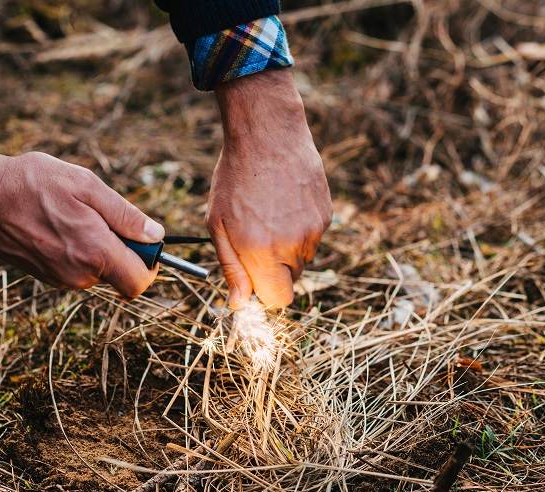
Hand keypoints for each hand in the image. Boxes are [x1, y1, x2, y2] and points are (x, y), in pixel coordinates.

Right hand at [0, 142, 164, 296]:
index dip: (150, 264)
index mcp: (96, 253)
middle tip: (102, 216)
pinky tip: (58, 223)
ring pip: (97, 271)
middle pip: (120, 276)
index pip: (139, 282)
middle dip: (122, 251)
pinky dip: (77, 250)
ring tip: (73, 215)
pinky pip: (75, 269)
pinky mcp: (44, 276)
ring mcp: (59, 279)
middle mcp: (79, 275)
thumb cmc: (33, 184)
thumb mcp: (87, 186)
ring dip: (97, 247)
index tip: (145, 243)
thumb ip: (126, 215)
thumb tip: (155, 235)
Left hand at [208, 69, 330, 308]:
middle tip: (255, 235)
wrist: (267, 135)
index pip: (278, 300)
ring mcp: (314, 230)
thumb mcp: (218, 225)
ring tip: (269, 213)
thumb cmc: (234, 179)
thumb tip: (239, 303)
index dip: (264, 293)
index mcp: (262, 252)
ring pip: (302, 258)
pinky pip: (312, 236)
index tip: (253, 277)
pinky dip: (299, 227)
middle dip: (273, 268)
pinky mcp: (326, 214)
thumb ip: (232, 268)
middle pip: (290, 280)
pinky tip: (284, 202)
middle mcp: (293, 246)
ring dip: (286, 247)